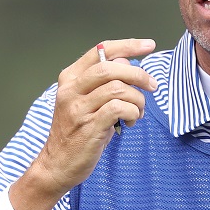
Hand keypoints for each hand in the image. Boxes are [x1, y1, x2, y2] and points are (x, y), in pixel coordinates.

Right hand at [10, 38, 157, 209]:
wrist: (57, 164)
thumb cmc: (77, 132)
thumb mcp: (86, 101)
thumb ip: (104, 83)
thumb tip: (130, 64)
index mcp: (70, 77)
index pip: (101, 51)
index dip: (128, 45)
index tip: (149, 45)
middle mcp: (71, 90)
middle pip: (111, 67)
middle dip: (139, 74)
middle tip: (152, 86)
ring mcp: (78, 109)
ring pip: (119, 89)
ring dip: (137, 100)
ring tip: (137, 113)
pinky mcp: (89, 127)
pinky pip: (119, 109)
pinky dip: (133, 113)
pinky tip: (130, 122)